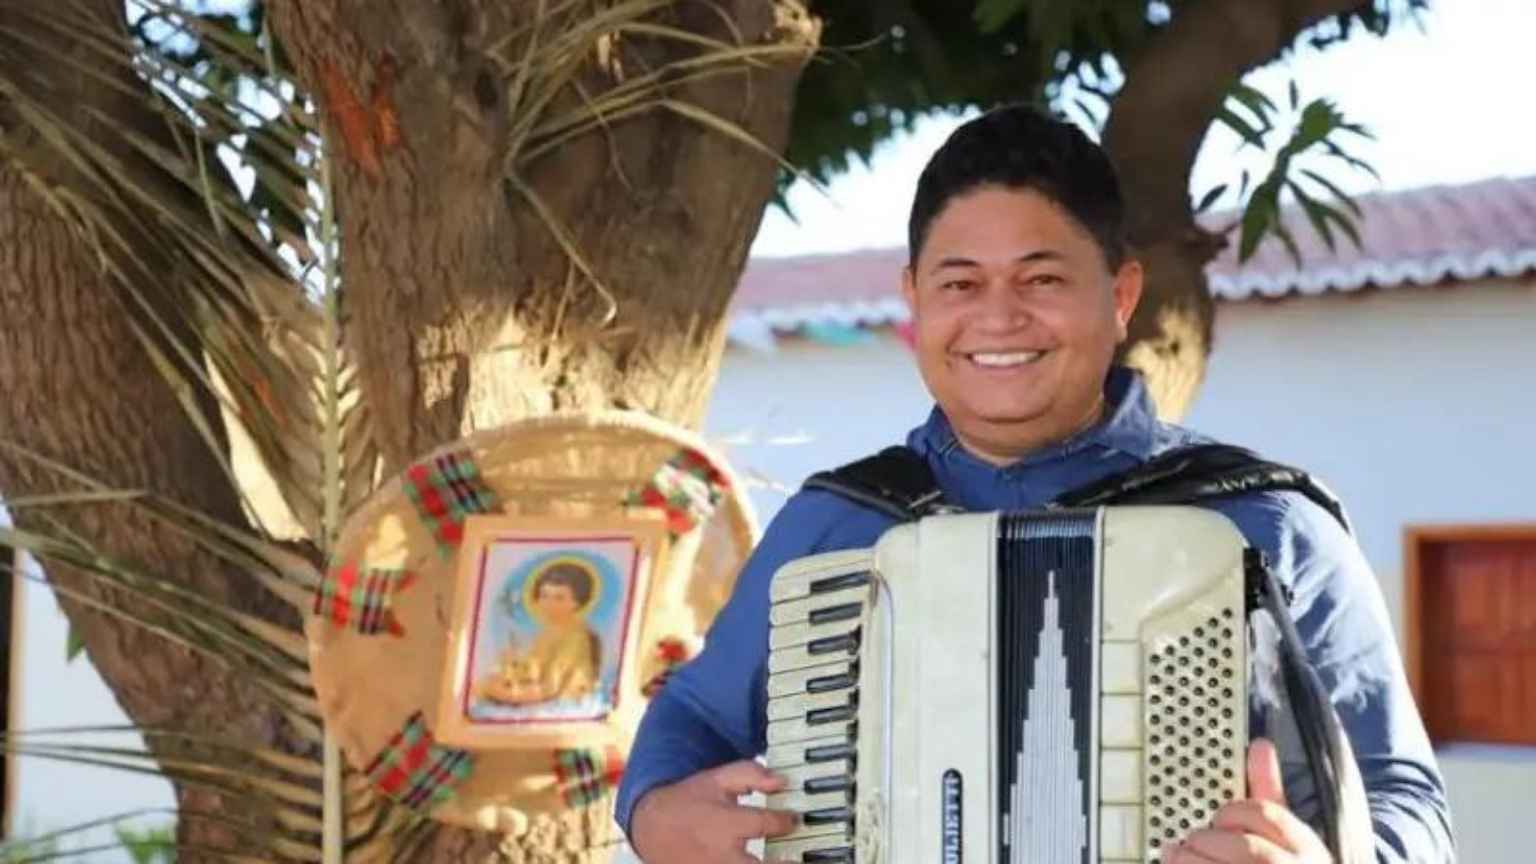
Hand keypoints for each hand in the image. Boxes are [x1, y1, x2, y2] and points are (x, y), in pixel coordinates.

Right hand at [629, 760, 798, 862]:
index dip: (786, 821)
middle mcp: (722, 855)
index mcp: (725, 824)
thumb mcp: (716, 779)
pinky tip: (759, 861)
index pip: (766, 824)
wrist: (650, 829)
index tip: (792, 819)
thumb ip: (751, 775)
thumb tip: (781, 781)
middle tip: (795, 856)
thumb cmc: (688, 802)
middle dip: (785, 863)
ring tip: (784, 860)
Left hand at [1163, 739, 1332, 862]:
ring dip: (1190, 862)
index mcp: (1307, 847)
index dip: (1231, 812)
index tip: (1217, 821)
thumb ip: (1269, 791)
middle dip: (1207, 842)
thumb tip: (1260, 744)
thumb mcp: (1288, 835)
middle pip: (1246, 848)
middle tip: (1190, 844)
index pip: (1266, 814)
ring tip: (1178, 859)